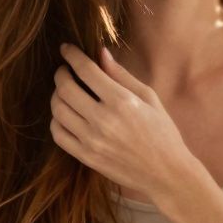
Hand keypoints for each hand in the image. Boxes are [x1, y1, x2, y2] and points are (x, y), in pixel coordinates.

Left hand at [50, 43, 189, 202]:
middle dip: (61, 74)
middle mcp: (103, 120)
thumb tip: (100, 53)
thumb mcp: (149, 98)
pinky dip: (56, 120)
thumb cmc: (162, 132)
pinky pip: (58, 134)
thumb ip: (121, 75)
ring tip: (65, 92)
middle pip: (65, 88)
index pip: (86, 70)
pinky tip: (65, 115)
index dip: (71, 55)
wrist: (166, 173)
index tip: (66, 49)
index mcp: (122, 101)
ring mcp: (92, 141)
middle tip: (64, 71)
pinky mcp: (86, 157)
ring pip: (58, 110)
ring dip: (56, 96)